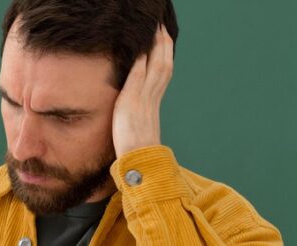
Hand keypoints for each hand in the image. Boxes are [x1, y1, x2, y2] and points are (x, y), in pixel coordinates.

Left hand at [112, 24, 173, 157]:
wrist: (140, 164)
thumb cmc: (136, 151)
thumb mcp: (138, 127)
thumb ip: (138, 114)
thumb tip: (134, 110)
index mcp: (153, 104)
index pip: (162, 74)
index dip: (164, 56)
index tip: (164, 41)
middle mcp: (152, 100)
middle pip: (163, 67)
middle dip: (164, 46)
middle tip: (163, 28)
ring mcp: (144, 101)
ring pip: (156, 69)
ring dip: (157, 48)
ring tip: (156, 31)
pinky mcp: (132, 105)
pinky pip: (138, 80)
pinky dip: (141, 64)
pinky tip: (140, 51)